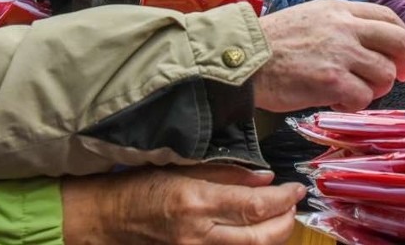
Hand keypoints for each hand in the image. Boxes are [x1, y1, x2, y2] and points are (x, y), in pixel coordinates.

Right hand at [61, 164, 305, 244]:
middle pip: (260, 238)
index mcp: (196, 202)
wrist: (108, 218)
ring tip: (279, 216)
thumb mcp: (182, 167)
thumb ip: (226, 173)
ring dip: (272, 235)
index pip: (254, 206)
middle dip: (286, 221)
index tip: (296, 188)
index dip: (283, 199)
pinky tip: (256, 231)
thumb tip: (265, 178)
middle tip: (293, 203)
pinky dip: (251, 244)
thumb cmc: (140, 185)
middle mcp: (199, 235)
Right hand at [255, 0, 404, 112]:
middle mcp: (345, 27)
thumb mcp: (311, 16)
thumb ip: (341, 25)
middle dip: (404, 63)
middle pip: (399, 42)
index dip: (402, 40)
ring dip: (373, 88)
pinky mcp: (332, 81)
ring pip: (385, 74)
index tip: (400, 57)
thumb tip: (371, 46)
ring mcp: (340, 54)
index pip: (389, 17)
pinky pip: (364, 97)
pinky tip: (335, 101)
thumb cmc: (273, 42)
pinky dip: (353, 104)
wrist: (245, 58)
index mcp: (340, 9)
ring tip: (351, 91)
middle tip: (396, 78)